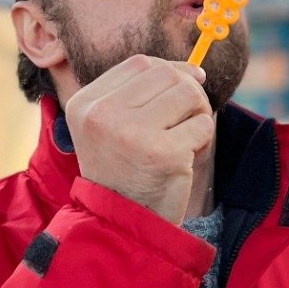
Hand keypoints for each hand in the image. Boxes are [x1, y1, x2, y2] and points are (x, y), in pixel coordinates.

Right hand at [64, 55, 213, 223]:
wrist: (120, 224)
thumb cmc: (124, 171)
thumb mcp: (114, 126)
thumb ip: (143, 93)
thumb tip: (194, 70)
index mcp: (85, 103)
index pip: (140, 63)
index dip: (169, 70)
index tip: (183, 88)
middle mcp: (103, 114)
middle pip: (167, 75)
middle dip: (188, 93)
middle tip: (186, 120)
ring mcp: (132, 133)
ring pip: (188, 94)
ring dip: (198, 114)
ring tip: (186, 138)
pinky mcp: (162, 153)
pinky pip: (202, 125)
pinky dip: (202, 139)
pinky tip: (185, 158)